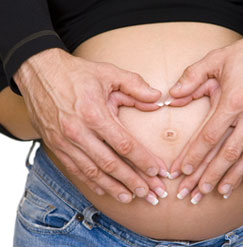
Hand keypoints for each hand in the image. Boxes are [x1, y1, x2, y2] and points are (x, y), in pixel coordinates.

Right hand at [14, 48, 168, 203]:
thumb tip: (157, 99)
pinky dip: (92, 182)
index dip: (143, 160)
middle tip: (151, 194)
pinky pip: (76, 170)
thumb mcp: (109, 73)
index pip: (125, 145)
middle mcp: (78, 132)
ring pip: (93, 173)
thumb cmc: (76, 73)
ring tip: (132, 198)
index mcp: (94, 114)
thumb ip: (135, 86)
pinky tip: (106, 189)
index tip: (158, 172)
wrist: (39, 73)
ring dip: (114, 187)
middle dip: (134, 181)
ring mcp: (65, 142)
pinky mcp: (55, 146)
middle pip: (111, 164)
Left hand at [169, 18, 242, 196]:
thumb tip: (172, 97)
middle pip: (226, 153)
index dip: (194, 156)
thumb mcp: (214, 60)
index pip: (209, 137)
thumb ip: (191, 78)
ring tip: (218, 193)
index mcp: (232, 101)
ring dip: (231, 177)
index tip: (182, 171)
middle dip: (209, 175)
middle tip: (194, 192)